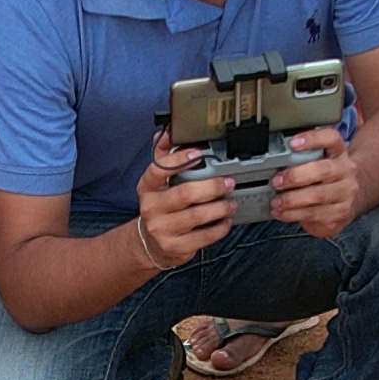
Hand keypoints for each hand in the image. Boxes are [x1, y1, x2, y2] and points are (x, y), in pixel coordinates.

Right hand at [131, 139, 237, 267]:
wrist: (150, 244)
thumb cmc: (160, 208)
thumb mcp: (156, 184)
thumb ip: (163, 157)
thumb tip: (167, 132)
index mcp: (147, 188)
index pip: (159, 170)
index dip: (179, 160)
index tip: (199, 153)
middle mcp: (152, 208)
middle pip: (185, 194)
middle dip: (212, 186)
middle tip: (228, 182)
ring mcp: (163, 229)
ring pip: (198, 216)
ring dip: (220, 208)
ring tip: (231, 203)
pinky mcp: (176, 247)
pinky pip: (204, 236)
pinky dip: (219, 228)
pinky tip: (225, 221)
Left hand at [265, 122, 364, 241]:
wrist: (350, 200)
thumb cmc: (327, 179)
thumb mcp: (321, 162)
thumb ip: (304, 158)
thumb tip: (272, 162)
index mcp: (338, 152)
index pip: (331, 138)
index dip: (312, 139)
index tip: (292, 143)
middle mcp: (346, 170)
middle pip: (322, 170)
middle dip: (295, 176)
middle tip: (276, 182)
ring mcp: (346, 192)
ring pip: (317, 195)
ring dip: (291, 199)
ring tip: (276, 202)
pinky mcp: (341, 212)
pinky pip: (315, 213)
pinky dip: (293, 214)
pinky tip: (282, 213)